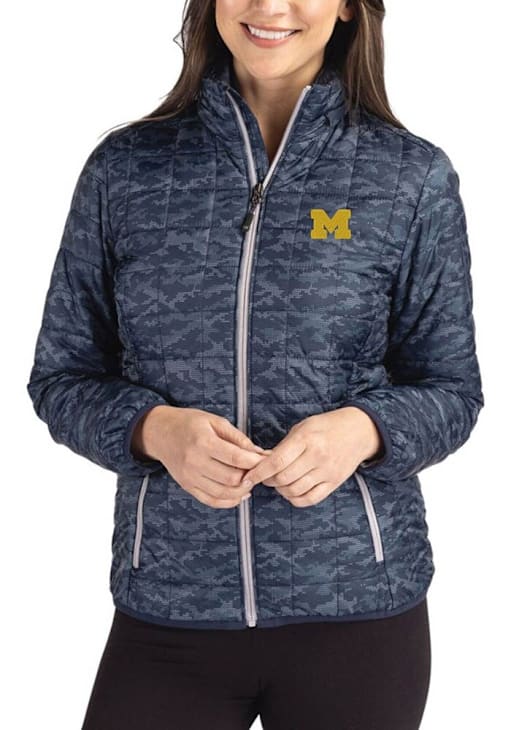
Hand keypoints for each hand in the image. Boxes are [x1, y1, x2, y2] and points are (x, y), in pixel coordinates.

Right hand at [131, 405, 271, 508]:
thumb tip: (259, 453)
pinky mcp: (187, 486)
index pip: (236, 457)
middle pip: (232, 478)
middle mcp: (194, 462)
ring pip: (223, 493)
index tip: (266, 459)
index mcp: (203, 441)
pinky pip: (211, 501)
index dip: (255, 461)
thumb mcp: (214, 421)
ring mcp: (190, 477)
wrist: (159, 432)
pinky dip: (229, 501)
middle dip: (251, 476)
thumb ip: (237, 438)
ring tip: (250, 480)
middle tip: (259, 470)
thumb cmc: (189, 423)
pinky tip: (239, 493)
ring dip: (242, 490)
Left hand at [237, 407, 382, 507]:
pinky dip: (295, 499)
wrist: (360, 431)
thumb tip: (262, 463)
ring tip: (279, 482)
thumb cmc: (327, 426)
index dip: (258, 472)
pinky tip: (291, 491)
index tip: (248, 478)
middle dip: (268, 480)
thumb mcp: (304, 427)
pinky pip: (310, 499)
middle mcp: (317, 456)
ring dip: (281, 490)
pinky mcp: (334, 482)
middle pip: (283, 478)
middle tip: (264, 476)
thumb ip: (284, 445)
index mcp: (306, 439)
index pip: (277, 461)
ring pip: (294, 490)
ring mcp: (327, 471)